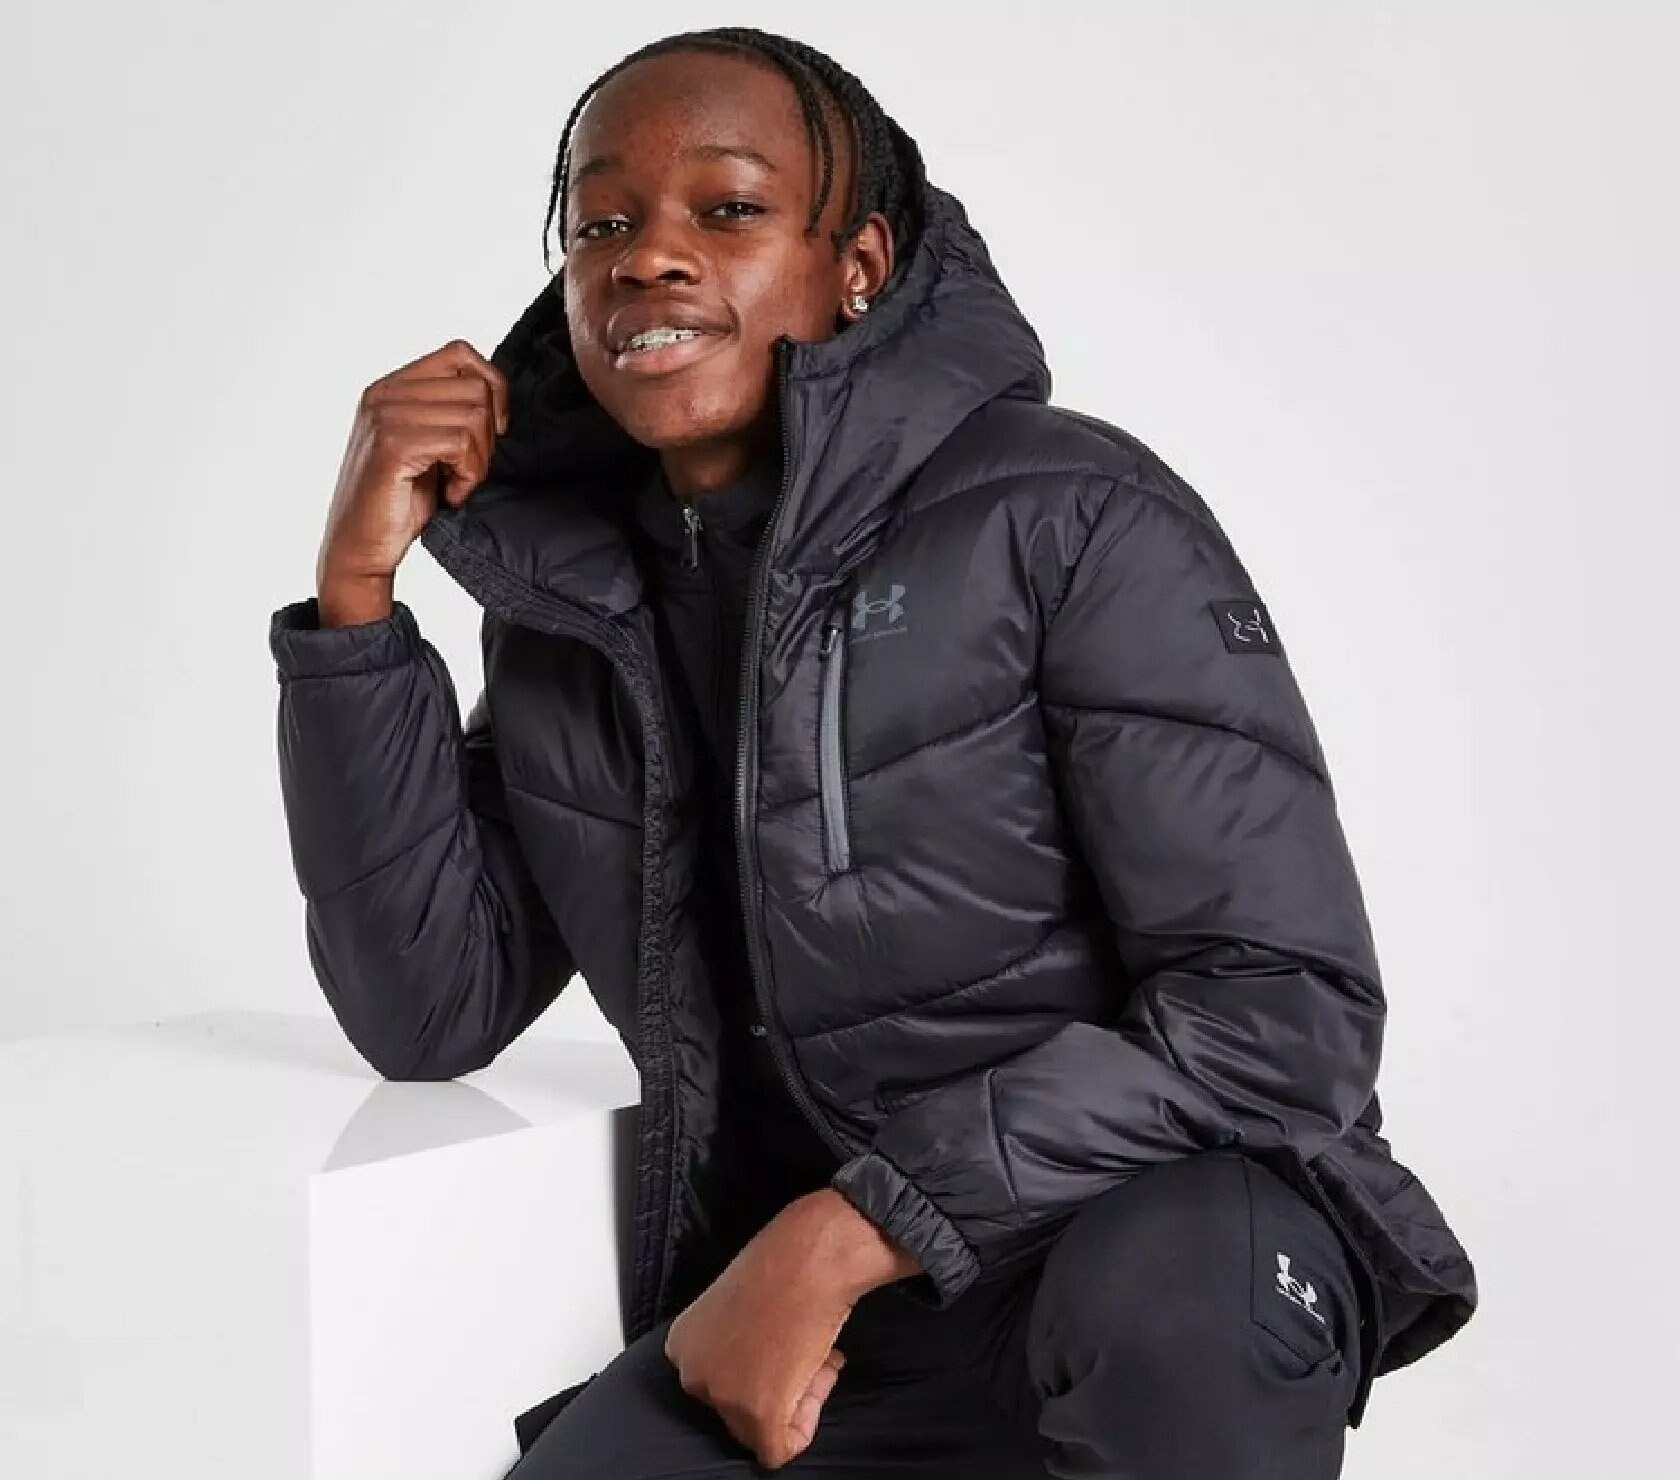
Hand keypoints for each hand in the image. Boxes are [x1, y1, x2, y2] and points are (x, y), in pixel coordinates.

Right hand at [315, 338, 508, 623]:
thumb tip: (496, 395)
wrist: (359, 547)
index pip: (461, 353)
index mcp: (393, 387)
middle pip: (475, 388)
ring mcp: (385, 416)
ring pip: (474, 416)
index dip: (492, 388)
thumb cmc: (398, 502)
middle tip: (466, 469)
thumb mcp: (429, 446)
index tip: (493, 430)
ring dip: (478, 461)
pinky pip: (460, 443)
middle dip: (487, 436)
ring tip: (454, 484)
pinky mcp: (392, 446)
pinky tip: (450, 494)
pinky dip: (468, 476)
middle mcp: (385, 394)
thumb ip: (449, 413)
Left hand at [663, 1188, 919, 1468]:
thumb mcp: (736, 1306)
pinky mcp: (756, 1413)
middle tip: (805, 1348)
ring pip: (763, 1430)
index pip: (722, 1384)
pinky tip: (818, 1371)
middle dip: (780, 1385)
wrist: (812, 1254)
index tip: (782, 1338)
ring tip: (816, 1351)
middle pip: (739, 1411)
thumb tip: (757, 1367)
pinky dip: (806, 1423)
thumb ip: (733, 1344)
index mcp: (682, 1344)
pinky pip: (780, 1449)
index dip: (762, 1367)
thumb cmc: (785, 1263)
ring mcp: (722, 1396)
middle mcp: (691, 1373)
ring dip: (798, 1397)